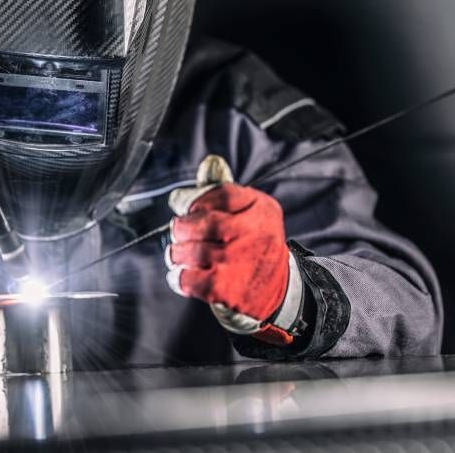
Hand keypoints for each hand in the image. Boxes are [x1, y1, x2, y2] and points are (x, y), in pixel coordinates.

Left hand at [166, 156, 300, 344]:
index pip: (222, 194)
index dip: (196, 199)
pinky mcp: (226, 289)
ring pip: (191, 251)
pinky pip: (188, 278)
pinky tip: (183, 273)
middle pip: (204, 223)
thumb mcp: (251, 213)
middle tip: (179, 231)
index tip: (185, 206)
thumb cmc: (255, 247)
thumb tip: (210, 163)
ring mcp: (240, 263)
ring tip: (180, 253)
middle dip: (182, 227)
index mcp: (262, 210)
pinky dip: (178, 276)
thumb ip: (225, 190)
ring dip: (177, 253)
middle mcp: (255, 235)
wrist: (277, 291)